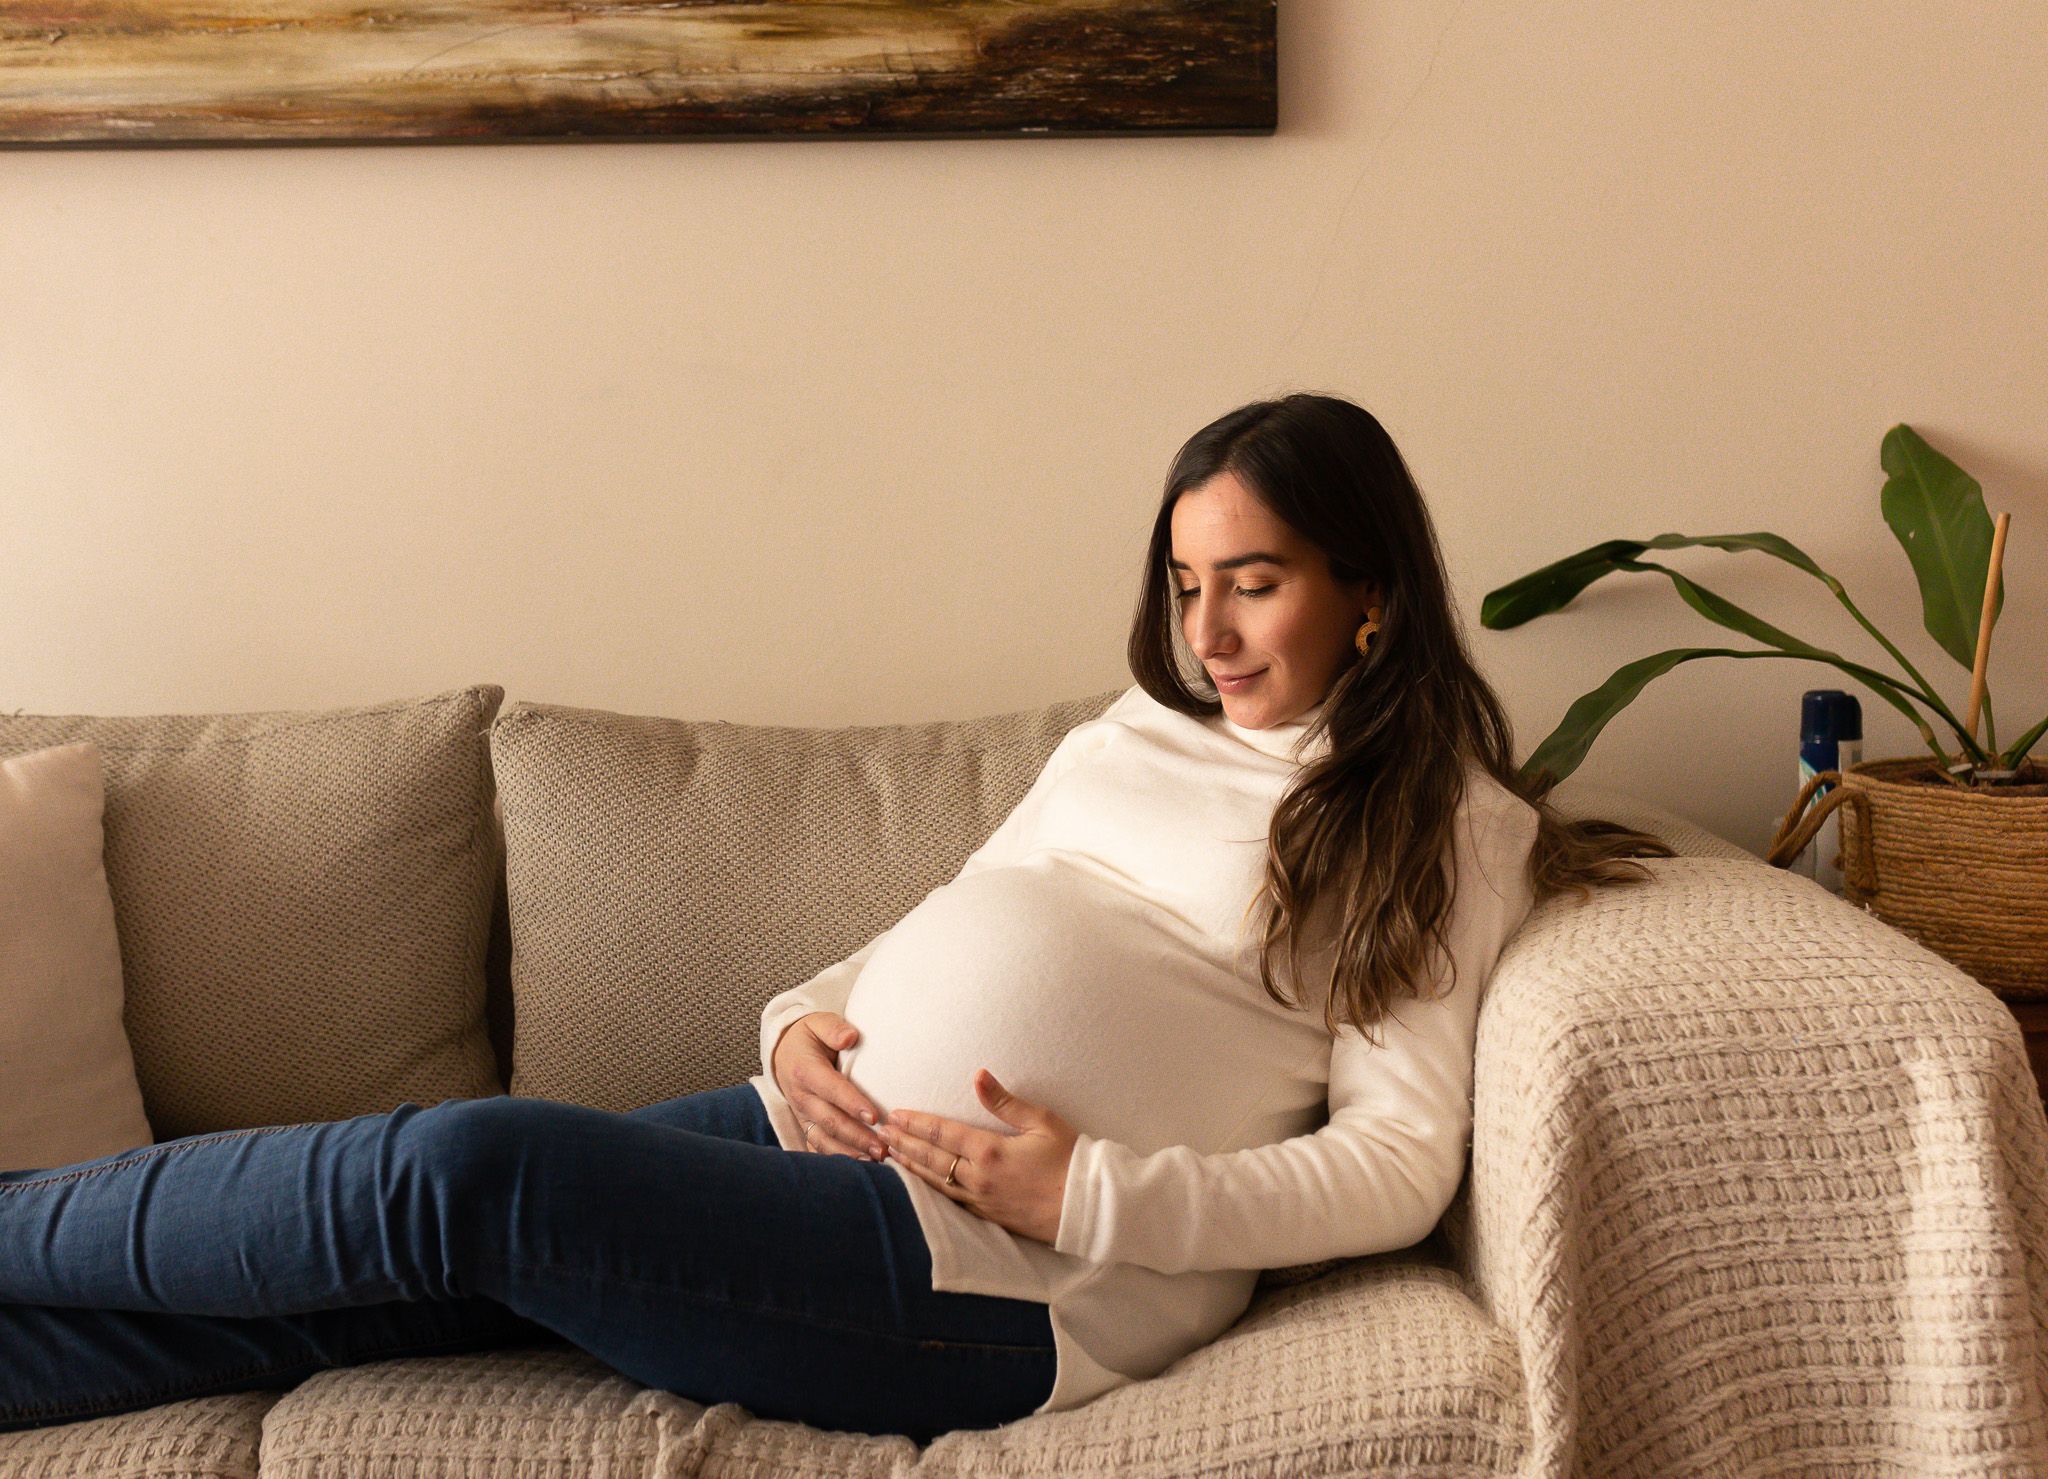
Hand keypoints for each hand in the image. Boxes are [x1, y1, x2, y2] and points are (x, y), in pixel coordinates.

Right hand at [770, 1011, 888, 1161]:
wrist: (784, 1052)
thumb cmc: (809, 1037)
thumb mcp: (817, 1023)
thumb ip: (833, 1028)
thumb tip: (850, 1037)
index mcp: (805, 1071)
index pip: (832, 1090)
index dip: (852, 1104)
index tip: (875, 1116)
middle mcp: (802, 1097)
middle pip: (830, 1121)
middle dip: (856, 1136)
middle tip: (882, 1147)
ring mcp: (803, 1115)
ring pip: (824, 1139)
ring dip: (849, 1152)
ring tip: (875, 1160)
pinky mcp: (806, 1126)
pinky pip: (818, 1147)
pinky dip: (836, 1158)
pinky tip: (858, 1168)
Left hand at [876, 1070, 1078, 1245]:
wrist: (1088, 1208)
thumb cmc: (1070, 1160)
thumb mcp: (1043, 1122)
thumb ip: (1006, 1101)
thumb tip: (978, 1075)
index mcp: (990, 1152)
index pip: (942, 1133)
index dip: (915, 1123)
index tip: (895, 1114)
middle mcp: (979, 1179)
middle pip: (931, 1158)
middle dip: (903, 1143)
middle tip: (880, 1132)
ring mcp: (981, 1201)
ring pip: (935, 1182)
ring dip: (910, 1166)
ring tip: (889, 1154)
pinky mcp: (987, 1217)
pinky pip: (948, 1201)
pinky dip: (927, 1189)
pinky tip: (918, 1183)